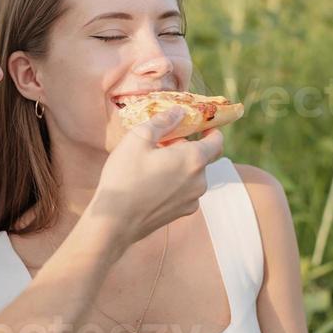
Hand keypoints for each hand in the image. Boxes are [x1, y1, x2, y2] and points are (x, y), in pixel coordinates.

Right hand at [92, 108, 223, 245]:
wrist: (114, 221)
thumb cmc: (125, 176)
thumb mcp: (138, 139)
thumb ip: (162, 122)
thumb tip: (179, 111)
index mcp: (194, 159)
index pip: (217, 140)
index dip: (210, 129)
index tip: (196, 125)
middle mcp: (200, 181)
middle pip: (202, 157)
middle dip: (186, 147)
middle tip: (161, 144)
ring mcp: (192, 199)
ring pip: (192, 175)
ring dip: (180, 166)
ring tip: (153, 165)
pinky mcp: (182, 213)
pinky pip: (185, 191)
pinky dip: (175, 183)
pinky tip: (152, 184)